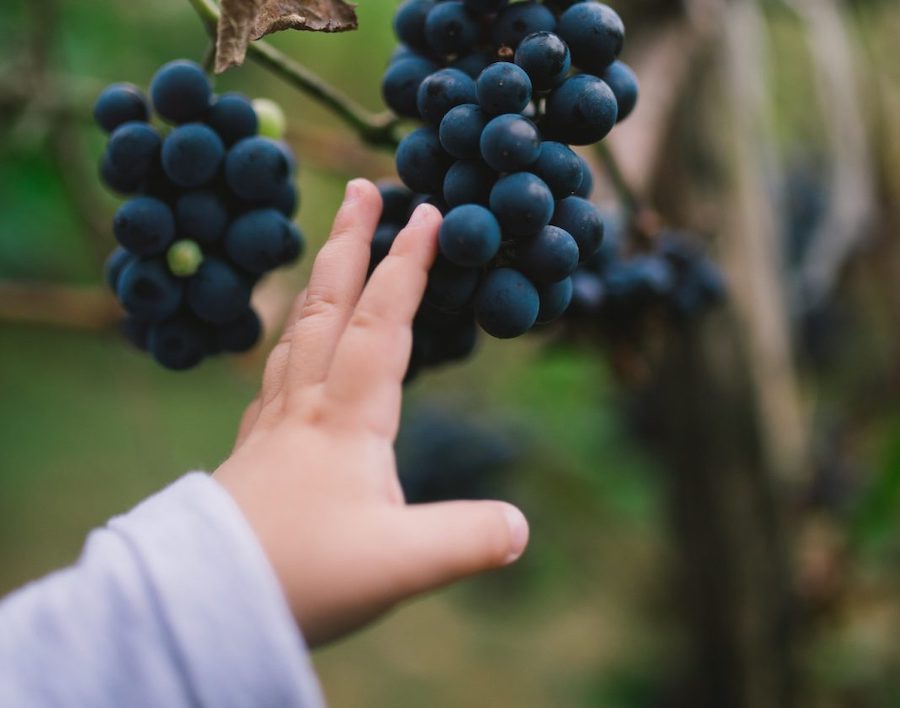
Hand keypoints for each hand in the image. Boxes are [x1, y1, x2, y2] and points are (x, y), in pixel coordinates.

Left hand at [213, 179, 528, 646]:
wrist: (203, 600)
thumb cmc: (302, 575)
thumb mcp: (401, 563)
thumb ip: (468, 539)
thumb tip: (521, 528)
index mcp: (347, 418)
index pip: (384, 322)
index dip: (408, 265)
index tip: (428, 212)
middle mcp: (307, 405)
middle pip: (328, 304)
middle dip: (348, 240)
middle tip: (361, 187)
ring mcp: (274, 424)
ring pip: (296, 331)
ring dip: (318, 281)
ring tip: (329, 250)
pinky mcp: (255, 450)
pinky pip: (276, 371)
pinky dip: (291, 337)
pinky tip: (291, 347)